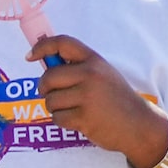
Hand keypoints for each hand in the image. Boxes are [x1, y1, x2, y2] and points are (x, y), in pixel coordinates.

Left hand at [33, 36, 167, 167]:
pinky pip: (57, 118)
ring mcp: (88, 96)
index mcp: (95, 61)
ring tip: (74, 109)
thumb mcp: (103, 75)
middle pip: (48, 77)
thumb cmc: (115, 99)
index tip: (29, 56)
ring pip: (50, 100)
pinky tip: (79, 121)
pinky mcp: (84, 117)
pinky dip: (63, 122)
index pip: (63, 43)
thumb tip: (44, 63)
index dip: (42, 46)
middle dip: (45, 89)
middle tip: (52, 94)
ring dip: (55, 108)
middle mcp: (91, 74)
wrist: (138, 124)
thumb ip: (78, 68)